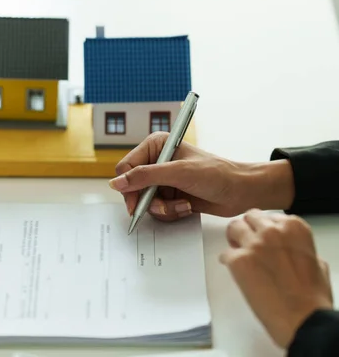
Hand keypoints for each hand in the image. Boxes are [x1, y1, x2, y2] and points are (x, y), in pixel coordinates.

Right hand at [109, 132, 295, 219]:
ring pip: (145, 201)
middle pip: (133, 187)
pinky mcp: (170, 195)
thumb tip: (117, 183)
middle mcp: (157, 161)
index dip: (129, 185)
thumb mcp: (179, 172)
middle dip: (149, 200)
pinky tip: (186, 207)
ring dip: (162, 208)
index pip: (127, 166)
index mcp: (156, 146)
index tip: (135, 201)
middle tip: (163, 206)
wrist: (242, 191)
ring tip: (181, 205)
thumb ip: (145, 176)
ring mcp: (163, 180)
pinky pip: (157, 209)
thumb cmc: (217, 174)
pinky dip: (170, 212)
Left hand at [221, 209, 332, 347]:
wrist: (303, 320)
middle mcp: (272, 231)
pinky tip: (236, 272)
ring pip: (233, 228)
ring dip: (234, 239)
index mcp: (294, 228)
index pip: (268, 216)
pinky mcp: (238, 260)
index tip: (260, 235)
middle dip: (247, 229)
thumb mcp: (316, 263)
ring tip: (238, 252)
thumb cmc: (312, 297)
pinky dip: (228, 262)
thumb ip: (298, 247)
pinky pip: (225, 254)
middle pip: (249, 218)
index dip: (263, 227)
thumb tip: (290, 248)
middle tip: (245, 241)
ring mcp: (253, 244)